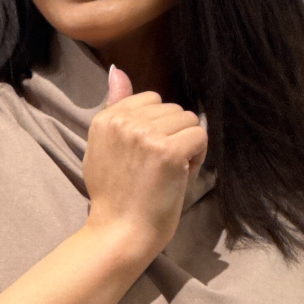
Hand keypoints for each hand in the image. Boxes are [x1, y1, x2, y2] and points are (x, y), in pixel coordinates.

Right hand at [83, 67, 207, 264]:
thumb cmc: (116, 199)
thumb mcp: (104, 148)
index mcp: (106, 118)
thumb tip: (118, 70)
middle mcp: (123, 121)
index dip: (157, 129)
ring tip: (169, 173)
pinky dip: (198, 156)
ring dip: (187, 146)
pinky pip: (199, 136)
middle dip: (174, 137)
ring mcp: (145, 134)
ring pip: (189, 121)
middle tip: (159, 170)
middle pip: (173, 110)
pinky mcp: (167, 151)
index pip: (151, 101)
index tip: (147, 156)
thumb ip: (115, 107)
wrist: (119, 234)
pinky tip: (182, 176)